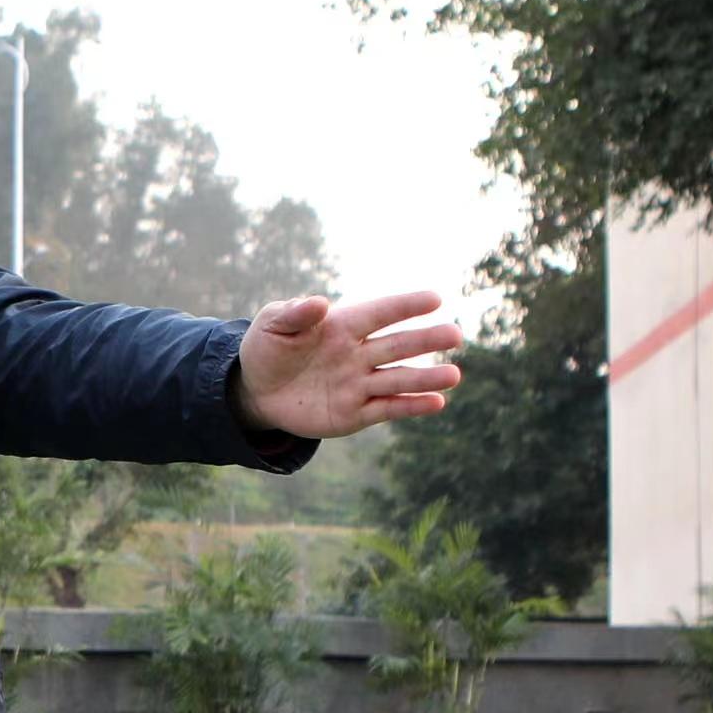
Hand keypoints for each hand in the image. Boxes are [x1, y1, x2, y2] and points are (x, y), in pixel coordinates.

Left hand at [227, 292, 462, 437]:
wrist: (256, 390)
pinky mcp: (355, 413)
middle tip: (456, 334)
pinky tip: (436, 402)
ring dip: (426, 378)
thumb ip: (295, 314)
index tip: (435, 299)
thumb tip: (319, 302)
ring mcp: (359, 384)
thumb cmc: (267, 348)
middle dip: (426, 340)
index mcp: (342, 325)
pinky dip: (411, 406)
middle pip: (397, 345)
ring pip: (398, 379)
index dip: (405, 306)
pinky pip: (387, 408)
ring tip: (454, 375)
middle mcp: (358, 354)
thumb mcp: (272, 324)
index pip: (380, 313)